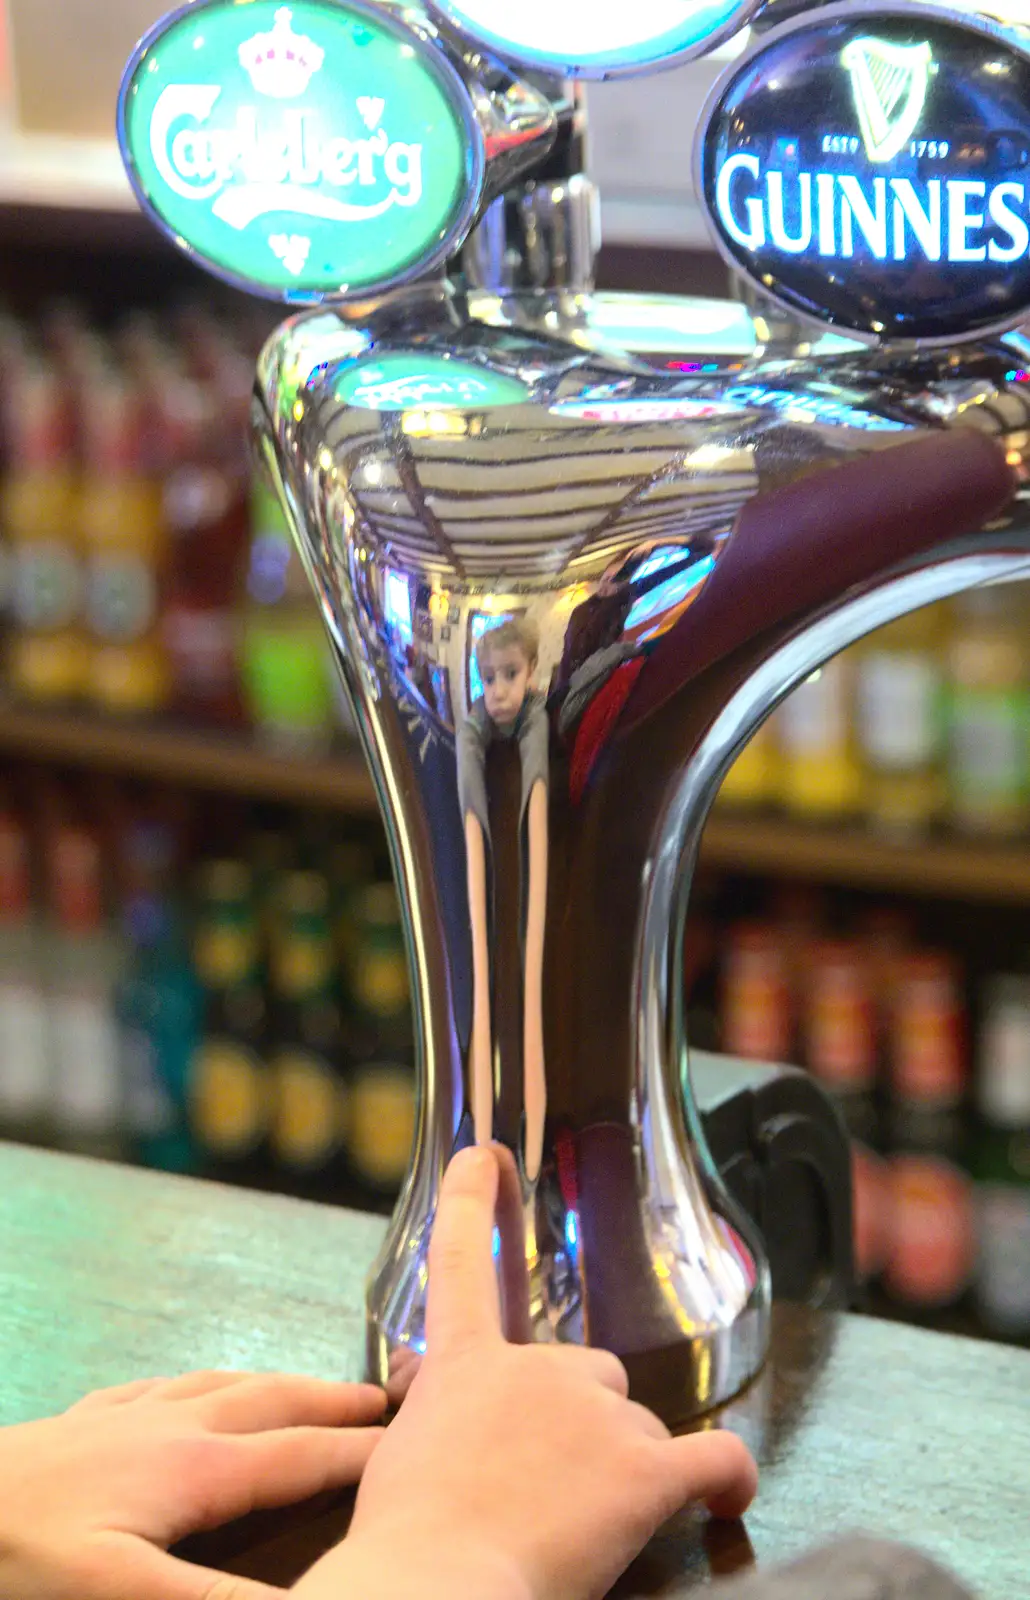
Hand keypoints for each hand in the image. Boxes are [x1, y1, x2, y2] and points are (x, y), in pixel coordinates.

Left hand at [0, 1370, 384, 1599]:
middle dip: (333, 1401)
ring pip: (225, 1385)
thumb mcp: (119, 1590)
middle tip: (383, 1400)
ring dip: (278, 1383)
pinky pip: (164, 1386)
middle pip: (275, 1401)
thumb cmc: (23, 1553)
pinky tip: (195, 1389)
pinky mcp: (89, 1418)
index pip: (302, 1455)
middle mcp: (175, 1426)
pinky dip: (204, 1383)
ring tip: (308, 1388)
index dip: (361, 1452)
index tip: (414, 1446)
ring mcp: (130, 1415)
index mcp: (197, 1467)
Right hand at [294, 1145, 756, 1599]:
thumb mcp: (397, 1460)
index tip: (485, 1155)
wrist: (436, 1586)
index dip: (473, 1201)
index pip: (464, 1260)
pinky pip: (712, 1459)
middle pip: (590, 1374)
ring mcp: (595, 1413)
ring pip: (638, 1430)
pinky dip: (727, 1479)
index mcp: (464, 1366)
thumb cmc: (406, 1547)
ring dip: (625, 1471)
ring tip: (587, 1530)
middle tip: (552, 1488)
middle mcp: (535, 1369)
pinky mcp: (643, 1468)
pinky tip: (727, 1500)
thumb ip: (439, 1421)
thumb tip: (453, 1436)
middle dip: (583, 1424)